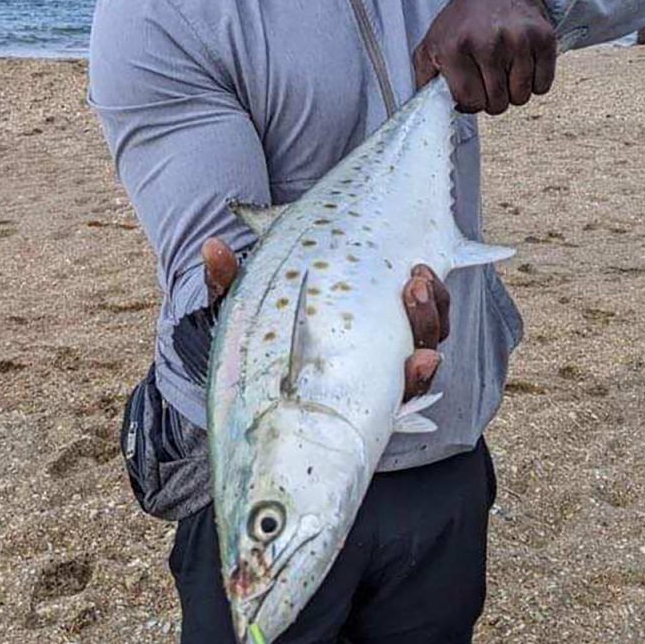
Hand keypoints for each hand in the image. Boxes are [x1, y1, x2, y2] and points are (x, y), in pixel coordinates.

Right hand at [201, 240, 449, 400]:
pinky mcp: (399, 315)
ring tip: (417, 274)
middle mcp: (377, 371)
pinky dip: (431, 294)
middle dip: (424, 325)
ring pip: (430, 332)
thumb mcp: (240, 312)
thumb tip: (213, 249)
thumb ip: (229, 284)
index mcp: (348, 387)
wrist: (271, 322)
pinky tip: (421, 270)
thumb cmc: (255, 331)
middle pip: (422, 359)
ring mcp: (392, 343)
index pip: (395, 394)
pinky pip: (430, 310)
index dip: (413, 379)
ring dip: (431, 304)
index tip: (419, 360)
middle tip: (412, 290)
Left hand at [413, 0, 556, 114]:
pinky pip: (543, 86)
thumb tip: (431, 111)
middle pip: (497, 104)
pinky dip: (535, 81)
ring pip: (521, 97)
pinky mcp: (543, 38)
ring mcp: (518, 40)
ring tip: (505, 66)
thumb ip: (425, 80)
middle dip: (493, 97)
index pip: (470, 102)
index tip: (472, 89)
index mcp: (455, 47)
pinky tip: (522, 62)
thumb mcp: (431, 44)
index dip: (471, 102)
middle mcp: (487, 43)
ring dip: (514, 89)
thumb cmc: (465, 19)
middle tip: (489, 76)